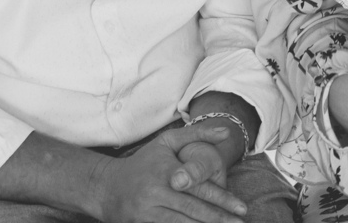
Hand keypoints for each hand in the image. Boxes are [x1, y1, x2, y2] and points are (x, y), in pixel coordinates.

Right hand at [95, 126, 246, 222]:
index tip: (241, 208)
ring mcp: (147, 212)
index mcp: (167, 172)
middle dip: (219, 219)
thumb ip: (197, 135)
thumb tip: (226, 132)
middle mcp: (157, 193)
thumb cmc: (143, 163)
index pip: (199, 188)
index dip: (222, 199)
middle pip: (194, 210)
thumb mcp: (167, 143)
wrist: (106, 187)